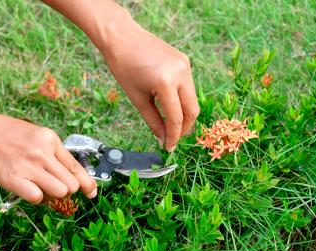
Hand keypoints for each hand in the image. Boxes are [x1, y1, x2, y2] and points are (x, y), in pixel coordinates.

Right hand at [0, 114, 96, 203]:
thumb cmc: (8, 134)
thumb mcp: (37, 135)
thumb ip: (53, 152)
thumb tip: (71, 174)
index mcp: (51, 140)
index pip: (77, 167)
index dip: (87, 183)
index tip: (91, 192)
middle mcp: (43, 153)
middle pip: (71, 184)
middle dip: (67, 190)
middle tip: (54, 186)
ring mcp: (29, 167)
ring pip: (59, 192)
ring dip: (53, 195)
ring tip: (41, 187)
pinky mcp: (14, 179)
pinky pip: (37, 198)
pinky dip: (36, 198)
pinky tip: (28, 189)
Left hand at [103, 24, 199, 151]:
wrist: (123, 38)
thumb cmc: (124, 68)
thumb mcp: (138, 99)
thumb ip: (153, 122)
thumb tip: (163, 140)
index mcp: (165, 83)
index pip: (176, 118)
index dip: (173, 136)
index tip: (168, 148)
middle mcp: (181, 73)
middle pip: (192, 110)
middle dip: (184, 128)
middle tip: (172, 138)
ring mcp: (186, 65)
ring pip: (192, 99)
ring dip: (184, 114)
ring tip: (170, 124)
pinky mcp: (185, 61)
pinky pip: (188, 86)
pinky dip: (182, 99)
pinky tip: (170, 105)